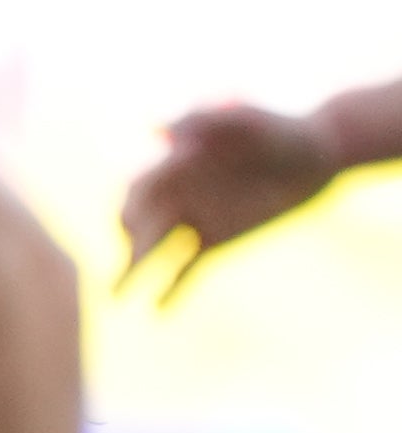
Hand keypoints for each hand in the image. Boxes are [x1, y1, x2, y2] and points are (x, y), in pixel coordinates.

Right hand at [116, 102, 339, 302]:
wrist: (314, 156)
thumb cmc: (278, 129)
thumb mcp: (244, 119)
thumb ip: (202, 120)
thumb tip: (157, 130)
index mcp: (171, 167)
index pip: (138, 188)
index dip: (134, 201)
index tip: (145, 210)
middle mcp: (173, 196)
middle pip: (137, 222)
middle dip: (130, 240)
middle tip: (135, 259)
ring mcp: (191, 221)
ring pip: (154, 250)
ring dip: (134, 271)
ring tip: (118, 296)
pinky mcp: (212, 242)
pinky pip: (186, 271)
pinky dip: (172, 290)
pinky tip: (158, 313)